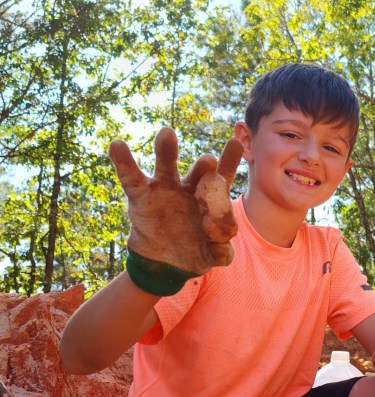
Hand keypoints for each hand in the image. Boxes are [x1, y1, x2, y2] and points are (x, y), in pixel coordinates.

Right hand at [109, 127, 242, 274]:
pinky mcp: (141, 196)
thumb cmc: (195, 252)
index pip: (223, 180)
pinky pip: (131, 178)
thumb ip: (221, 252)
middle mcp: (189, 189)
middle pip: (198, 172)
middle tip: (208, 161)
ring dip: (166, 151)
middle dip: (203, 166)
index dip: (228, 162)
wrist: (164, 263)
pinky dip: (123, 162)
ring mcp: (165, 189)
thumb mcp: (211, 256)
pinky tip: (117, 145)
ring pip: (166, 167)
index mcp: (211, 200)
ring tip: (167, 133)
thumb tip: (223, 247)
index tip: (235, 143)